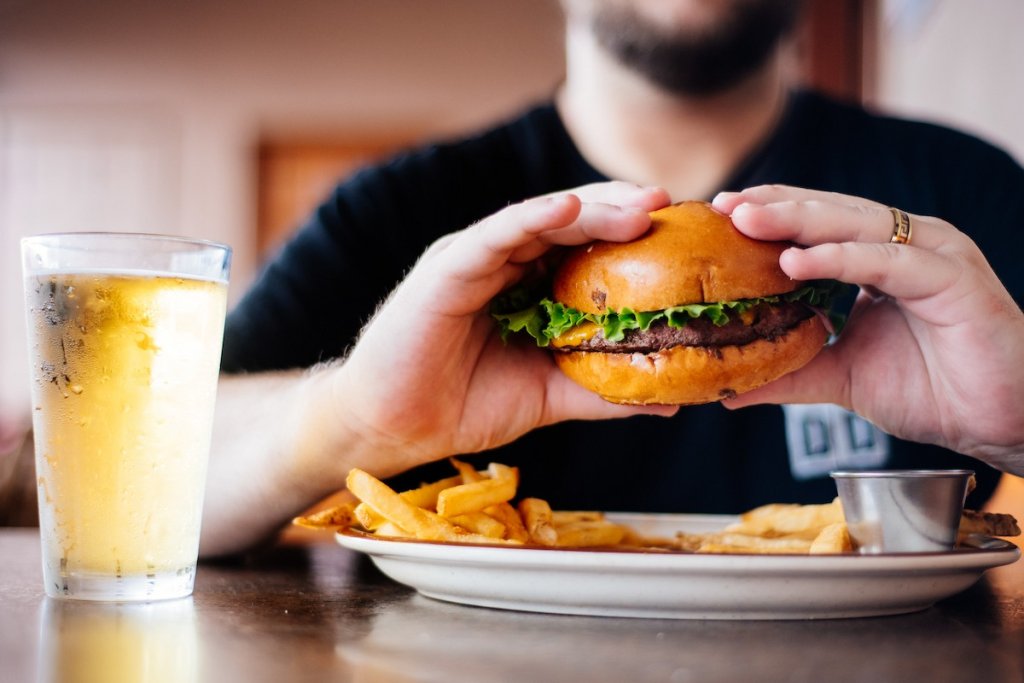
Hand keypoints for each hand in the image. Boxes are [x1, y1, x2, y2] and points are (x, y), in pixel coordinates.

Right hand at [330, 182, 675, 476]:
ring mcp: (474, 258)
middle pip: (570, 224)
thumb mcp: (549, 395)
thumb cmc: (464, 405)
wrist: (398, 428)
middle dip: (622, 211)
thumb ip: (603, 392)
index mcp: (526, 284)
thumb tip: (672, 399)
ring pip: (539, 220)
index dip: (633, 237)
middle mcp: (502, 261)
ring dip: (591, 208)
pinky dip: (530, 219)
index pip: (586, 247)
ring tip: (640, 206)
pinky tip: (568, 209)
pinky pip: (493, 236)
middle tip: (672, 206)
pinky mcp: (446, 268)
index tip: (685, 236)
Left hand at [713, 185, 1023, 474]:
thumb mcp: (841, 377)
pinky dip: (840, 259)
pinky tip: (795, 261)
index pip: (817, 225)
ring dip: (797, 221)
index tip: (719, 214)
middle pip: (830, 214)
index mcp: (881, 257)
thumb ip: (789, 373)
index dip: (770, 216)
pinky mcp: (954, 278)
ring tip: (746, 221)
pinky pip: (887, 261)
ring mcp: (933, 255)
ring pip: (856, 226)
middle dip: (774, 206)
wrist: (999, 422)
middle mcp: (907, 245)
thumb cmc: (931, 390)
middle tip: (723, 204)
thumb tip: (729, 388)